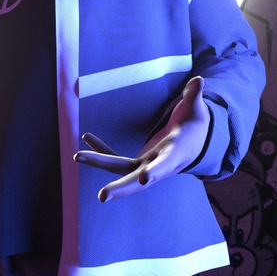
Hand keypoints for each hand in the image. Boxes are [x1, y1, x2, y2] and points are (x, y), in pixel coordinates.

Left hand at [73, 76, 209, 201]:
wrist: (192, 143)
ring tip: (77, 155)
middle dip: (121, 188)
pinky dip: (102, 150)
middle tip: (102, 196)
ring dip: (100, 163)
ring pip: (121, 170)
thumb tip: (199, 80)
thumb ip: (194, 97)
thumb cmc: (194, 126)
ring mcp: (146, 166)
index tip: (146, 178)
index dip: (157, 171)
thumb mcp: (196, 111)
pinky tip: (88, 138)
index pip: (165, 165)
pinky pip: (117, 159)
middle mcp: (158, 166)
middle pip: (138, 180)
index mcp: (175, 155)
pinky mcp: (137, 162)